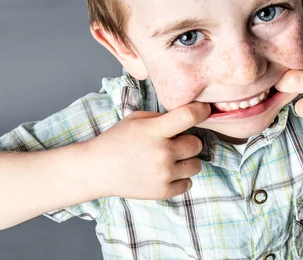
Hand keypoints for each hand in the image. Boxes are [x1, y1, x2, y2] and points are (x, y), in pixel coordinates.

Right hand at [85, 102, 210, 199]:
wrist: (97, 169)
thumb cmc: (117, 140)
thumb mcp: (136, 119)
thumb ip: (162, 117)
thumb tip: (186, 117)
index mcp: (155, 131)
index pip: (189, 116)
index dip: (202, 111)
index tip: (205, 110)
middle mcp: (162, 152)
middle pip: (197, 144)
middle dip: (188, 142)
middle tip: (174, 143)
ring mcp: (163, 174)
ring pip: (196, 165)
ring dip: (187, 161)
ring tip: (170, 159)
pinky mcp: (162, 191)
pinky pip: (188, 183)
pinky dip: (180, 178)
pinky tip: (166, 172)